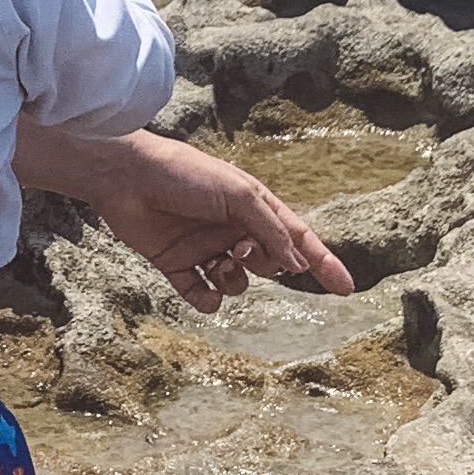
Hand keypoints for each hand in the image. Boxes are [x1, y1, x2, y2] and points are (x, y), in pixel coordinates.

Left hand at [81, 129, 356, 308]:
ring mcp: (204, 248)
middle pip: (267, 263)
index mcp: (253, 207)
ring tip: (218, 263)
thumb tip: (295, 262)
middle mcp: (232, 229)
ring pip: (236, 283)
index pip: (296, 239)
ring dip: (234, 281)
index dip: (322, 264)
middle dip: (264, 263)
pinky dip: (205, 300)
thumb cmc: (186, 174)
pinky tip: (202, 290)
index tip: (346, 288)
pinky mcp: (175, 263)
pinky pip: (200, 295)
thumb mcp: (238, 193)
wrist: (127, 177)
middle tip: (239, 248)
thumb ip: (270, 227)